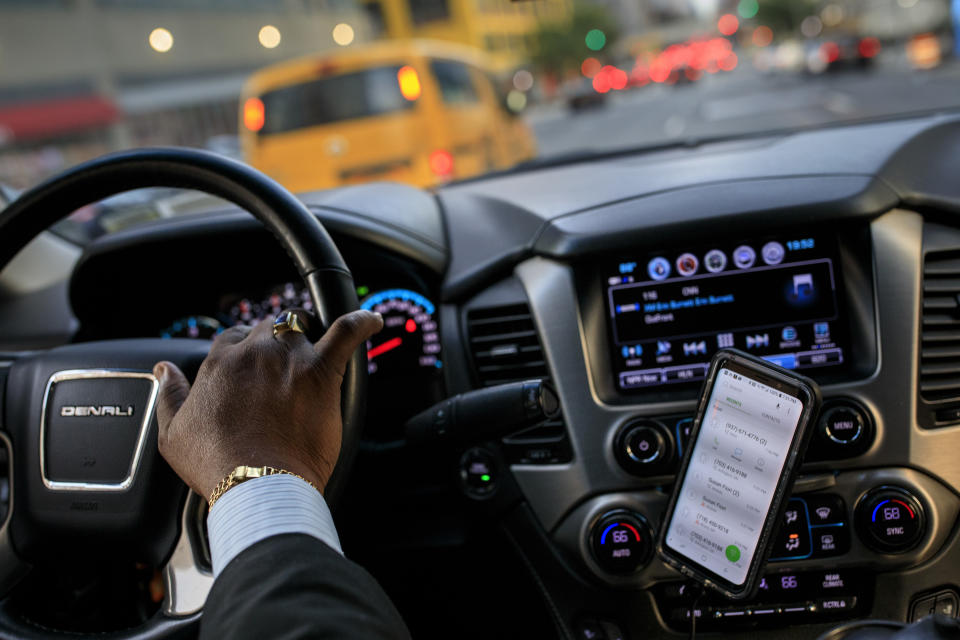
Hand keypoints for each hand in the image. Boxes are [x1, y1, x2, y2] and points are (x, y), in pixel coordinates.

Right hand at [153, 309, 382, 499]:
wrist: (257, 484)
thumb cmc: (216, 464)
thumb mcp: (173, 433)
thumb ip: (170, 394)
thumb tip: (164, 370)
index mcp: (220, 363)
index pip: (234, 338)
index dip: (245, 352)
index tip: (251, 370)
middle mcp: (255, 353)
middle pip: (268, 330)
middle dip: (275, 344)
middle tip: (281, 371)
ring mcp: (290, 359)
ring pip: (301, 329)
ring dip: (306, 338)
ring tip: (313, 355)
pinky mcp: (322, 372)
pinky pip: (346, 334)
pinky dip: (361, 323)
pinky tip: (371, 320)